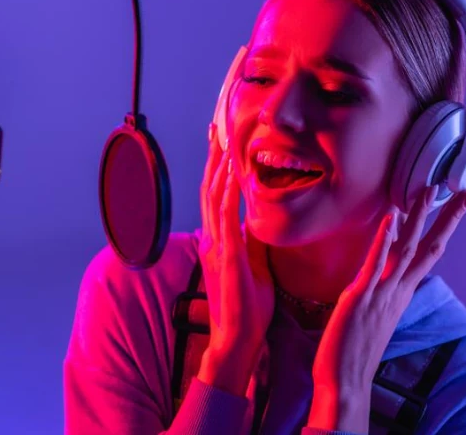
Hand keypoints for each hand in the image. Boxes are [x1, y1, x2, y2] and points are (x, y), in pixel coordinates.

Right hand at [196, 124, 275, 394]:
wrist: (238, 337)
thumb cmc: (248, 306)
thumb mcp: (253, 264)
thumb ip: (251, 242)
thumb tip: (257, 221)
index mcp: (217, 241)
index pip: (215, 196)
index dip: (216, 168)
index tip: (221, 143)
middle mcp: (212, 239)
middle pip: (208, 189)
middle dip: (212, 157)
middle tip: (215, 128)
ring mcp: (216, 246)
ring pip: (212, 197)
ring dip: (217, 167)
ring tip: (222, 140)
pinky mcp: (226, 256)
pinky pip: (224, 217)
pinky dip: (226, 192)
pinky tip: (231, 172)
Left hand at [307, 185, 465, 431]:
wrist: (346, 382)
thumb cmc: (355, 349)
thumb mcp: (374, 313)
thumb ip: (382, 291)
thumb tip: (383, 275)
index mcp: (402, 291)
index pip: (431, 252)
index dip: (448, 226)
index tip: (464, 201)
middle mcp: (398, 289)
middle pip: (432, 246)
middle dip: (450, 217)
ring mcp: (382, 292)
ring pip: (407, 249)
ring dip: (419, 218)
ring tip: (429, 189)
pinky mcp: (361, 296)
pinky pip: (376, 263)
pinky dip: (386, 238)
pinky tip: (392, 216)